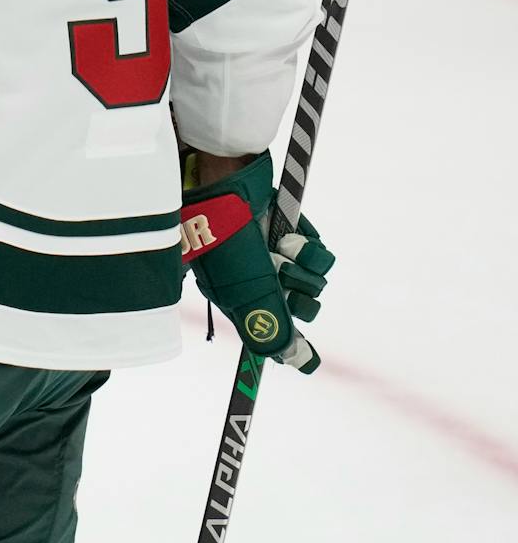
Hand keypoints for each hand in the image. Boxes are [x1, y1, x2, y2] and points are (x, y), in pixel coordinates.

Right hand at [181, 152, 334, 372]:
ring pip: (311, 278)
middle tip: (284, 280)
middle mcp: (252, 278)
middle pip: (295, 305)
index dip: (287, 342)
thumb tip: (296, 362)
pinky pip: (317, 253)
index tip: (309, 359)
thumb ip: (271, 327)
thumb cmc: (227, 237)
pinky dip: (309, 246)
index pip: (265, 330)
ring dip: (303, 265)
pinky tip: (293, 235)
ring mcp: (270, 254)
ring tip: (284, 249)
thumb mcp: (247, 288)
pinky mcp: (287, 231)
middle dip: (297, 294)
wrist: (224, 179)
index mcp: (233, 296)